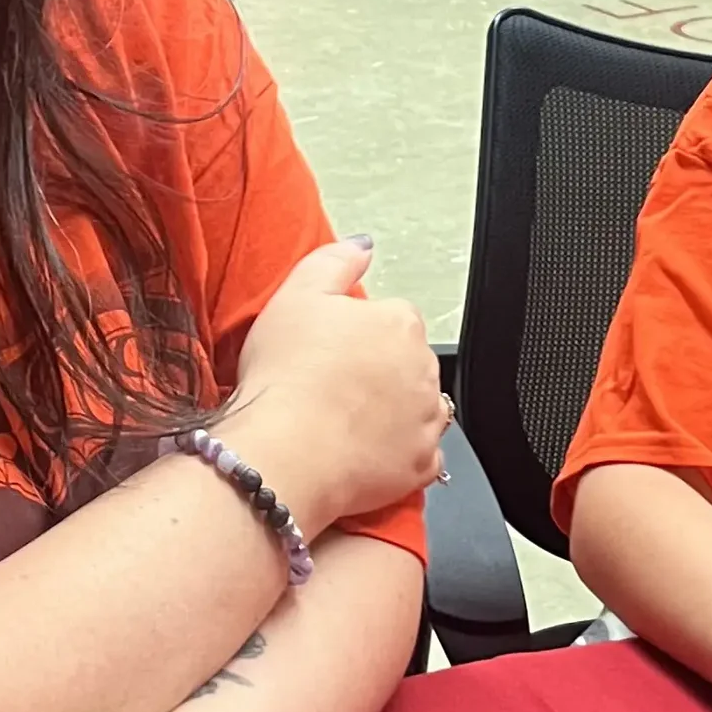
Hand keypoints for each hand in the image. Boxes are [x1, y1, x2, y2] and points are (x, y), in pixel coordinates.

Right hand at [226, 240, 442, 530]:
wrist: (285, 452)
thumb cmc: (286, 375)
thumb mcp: (297, 293)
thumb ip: (336, 260)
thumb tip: (363, 245)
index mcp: (400, 322)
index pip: (392, 316)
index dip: (358, 331)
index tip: (330, 348)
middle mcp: (423, 368)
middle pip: (407, 361)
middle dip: (379, 370)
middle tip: (331, 384)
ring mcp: (425, 420)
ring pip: (418, 407)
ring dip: (394, 411)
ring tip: (346, 420)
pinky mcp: (420, 466)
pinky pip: (418, 455)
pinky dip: (397, 454)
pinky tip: (362, 452)